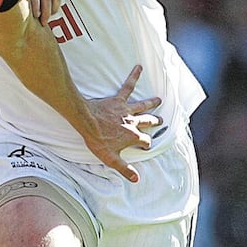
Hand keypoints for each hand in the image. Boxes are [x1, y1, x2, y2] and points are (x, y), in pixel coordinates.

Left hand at [82, 65, 161, 182]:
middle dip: (155, 122)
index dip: (146, 145)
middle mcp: (132, 122)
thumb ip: (124, 168)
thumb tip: (136, 179)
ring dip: (151, 103)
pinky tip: (138, 66)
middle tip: (161, 120)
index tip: (146, 146)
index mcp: (132, 136)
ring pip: (142, 105)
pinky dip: (133, 76)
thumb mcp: (110, 158)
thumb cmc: (96, 139)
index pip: (145, 141)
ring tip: (159, 99)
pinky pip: (127, 87)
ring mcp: (125, 110)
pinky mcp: (117, 99)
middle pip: (148, 121)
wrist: (85, 121)